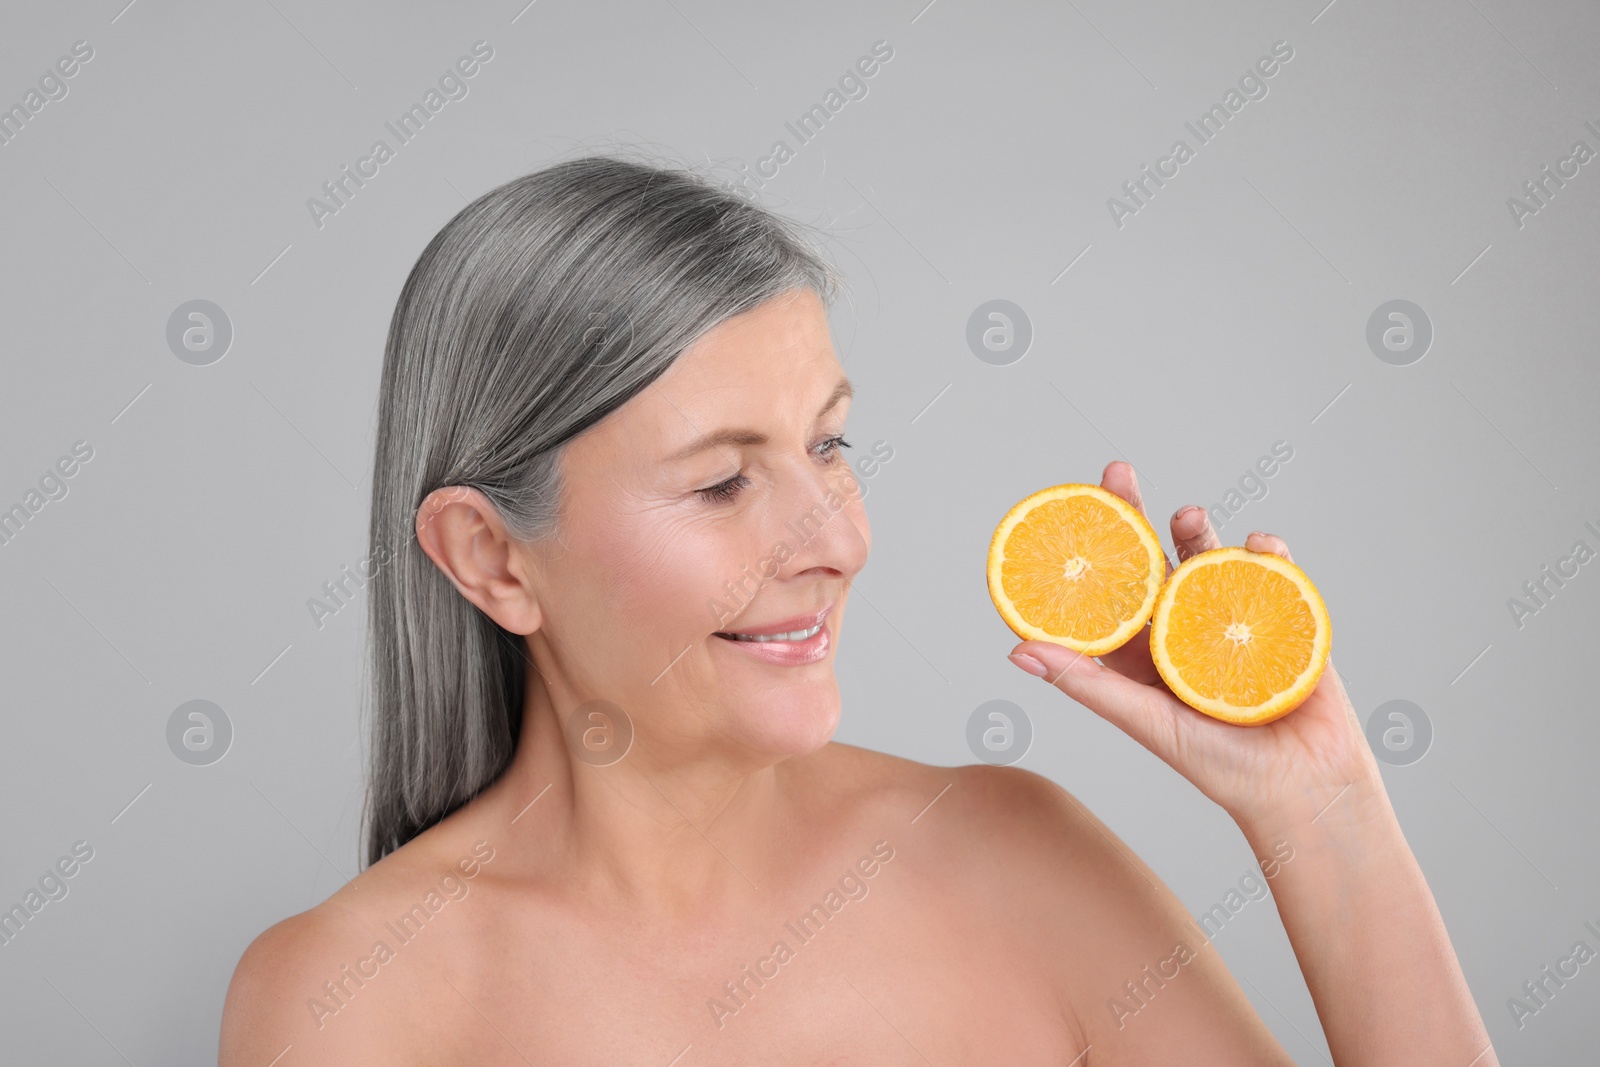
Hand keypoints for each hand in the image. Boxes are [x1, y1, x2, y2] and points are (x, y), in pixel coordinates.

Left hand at [1007, 461, 1383, 829]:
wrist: (1307, 788)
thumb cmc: (1222, 769)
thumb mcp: (1146, 720)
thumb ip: (1087, 684)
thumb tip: (1016, 651)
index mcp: (1144, 653)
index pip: (1107, 592)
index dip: (1087, 551)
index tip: (1064, 509)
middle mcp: (1183, 630)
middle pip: (1155, 560)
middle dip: (1137, 516)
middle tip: (1118, 472)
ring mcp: (1234, 619)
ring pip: (1208, 558)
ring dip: (1197, 530)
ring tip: (1189, 515)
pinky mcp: (1285, 617)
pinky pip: (1272, 571)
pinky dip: (1265, 552)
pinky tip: (1258, 545)